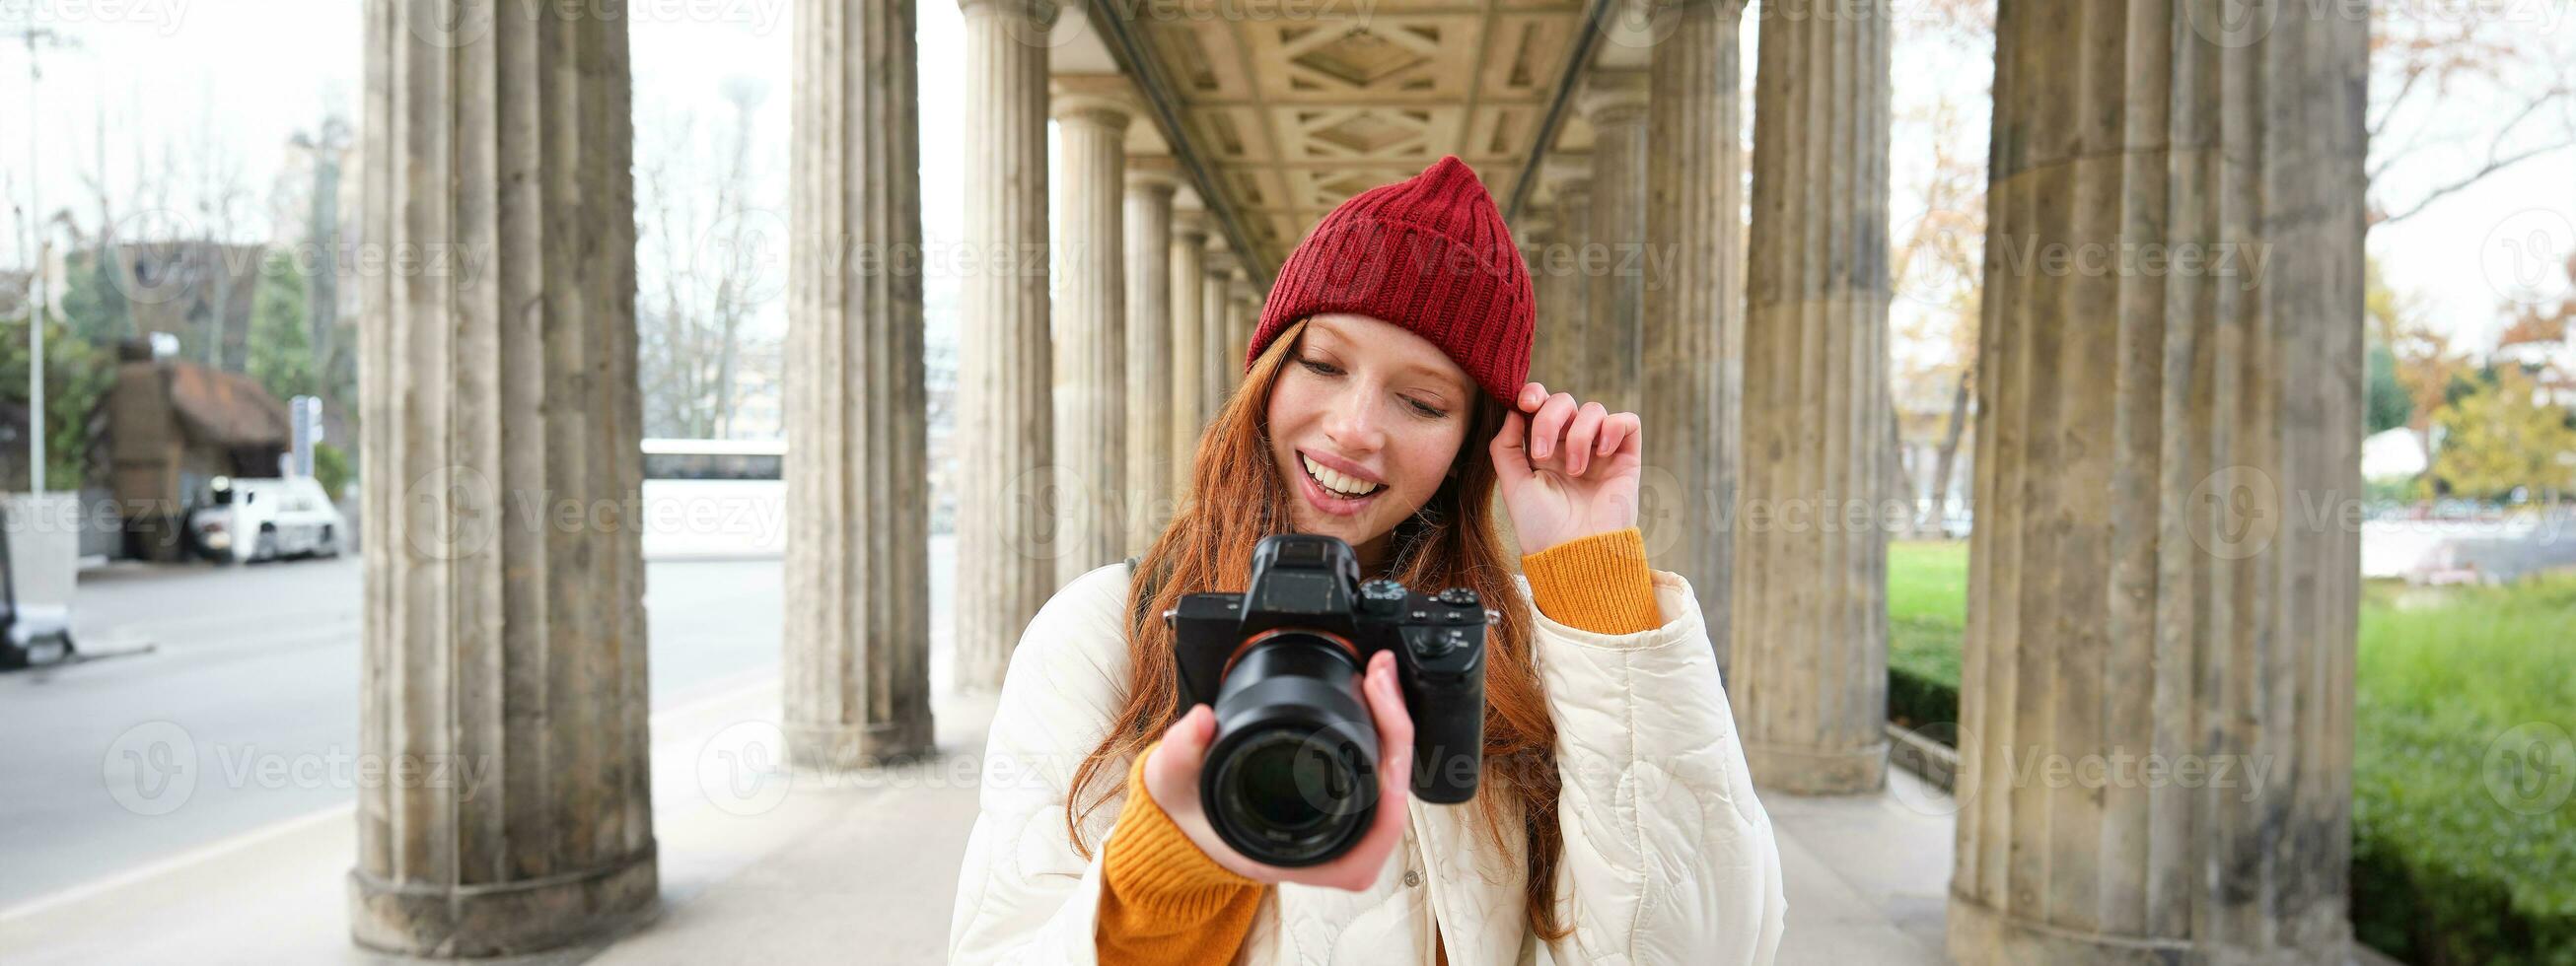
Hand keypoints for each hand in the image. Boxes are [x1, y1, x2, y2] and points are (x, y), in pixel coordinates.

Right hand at [1139, 650, 1414, 890]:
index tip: (1383, 718)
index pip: (1378, 827)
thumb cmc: (1187, 820)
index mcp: (1308, 858)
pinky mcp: (1340, 802)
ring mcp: (1343, 827)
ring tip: (1380, 678)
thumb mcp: (1173, 784)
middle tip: (1382, 677)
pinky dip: (1380, 733)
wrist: (1182, 826)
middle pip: (1395, 794)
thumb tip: (1202, 720)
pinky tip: (1371, 695)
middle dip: (1397, 729)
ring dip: (1393, 728)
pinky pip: (1377, 772)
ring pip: (1392, 781)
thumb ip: (1180, 753)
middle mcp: (1335, 849)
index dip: (1391, 772)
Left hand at [1490, 382, 1642, 553]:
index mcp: (1543, 447)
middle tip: (1542, 454)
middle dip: (1549, 419)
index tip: (1525, 403)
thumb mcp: (1513, 484)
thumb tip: (1512, 410)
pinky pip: (1627, 422)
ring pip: (1594, 410)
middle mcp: (1571, 445)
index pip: (1541, 404)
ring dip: (1579, 435)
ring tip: (1575, 470)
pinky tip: (1601, 453)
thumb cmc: (1541, 526)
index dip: (1534, 393)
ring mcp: (1600, 451)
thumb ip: (1506, 446)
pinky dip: (1614, 428)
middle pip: (1565, 402)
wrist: (1574, 554)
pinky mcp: (1625, 459)